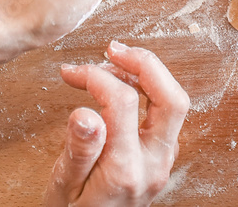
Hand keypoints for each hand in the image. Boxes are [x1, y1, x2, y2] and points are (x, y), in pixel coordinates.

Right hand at [44, 41, 189, 206]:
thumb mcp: (62, 188)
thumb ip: (77, 151)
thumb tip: (85, 114)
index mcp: (125, 171)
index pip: (123, 103)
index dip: (97, 77)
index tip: (73, 72)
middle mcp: (153, 164)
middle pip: (172, 100)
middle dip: (146, 64)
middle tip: (113, 49)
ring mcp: (162, 161)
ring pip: (174, 104)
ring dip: (148, 75)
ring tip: (112, 63)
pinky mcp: (161, 157)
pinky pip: (164, 115)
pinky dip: (147, 91)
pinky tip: (121, 86)